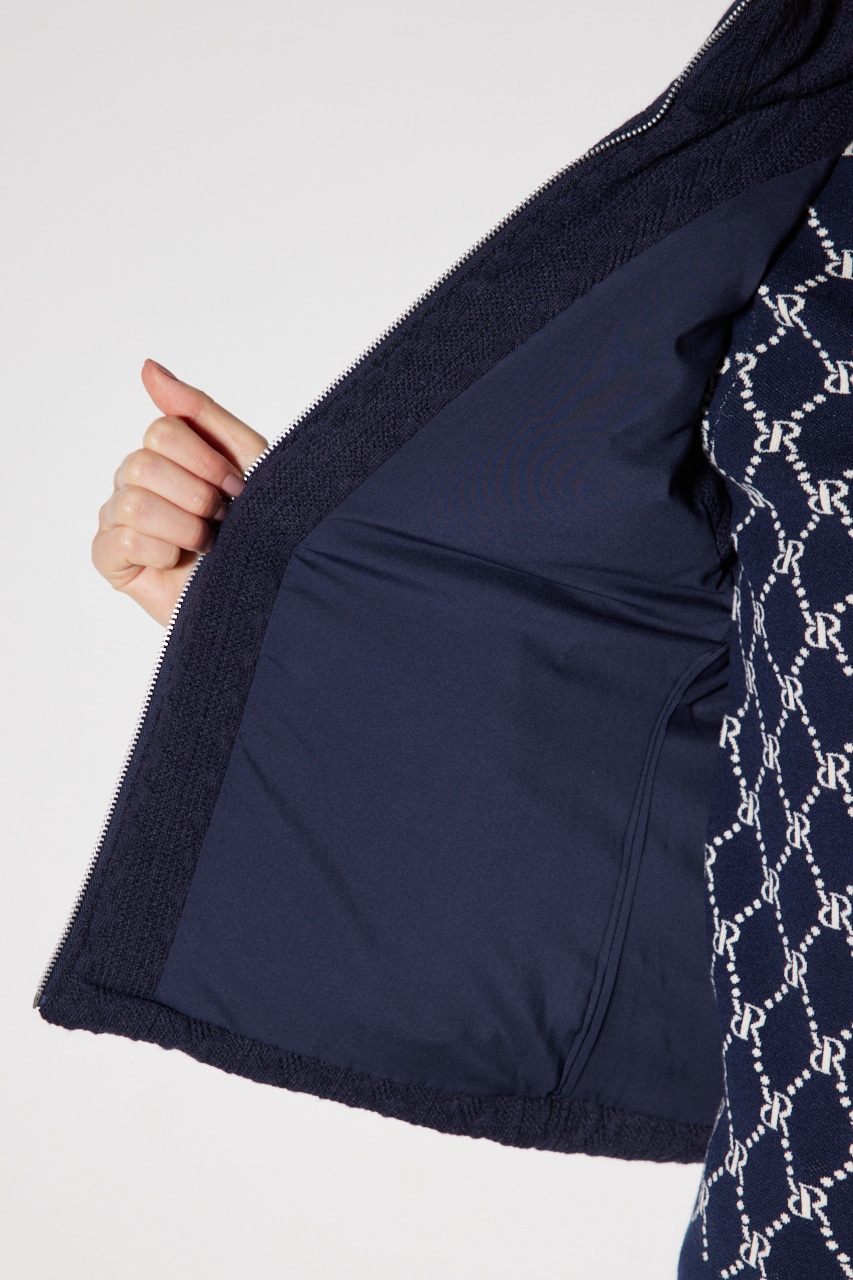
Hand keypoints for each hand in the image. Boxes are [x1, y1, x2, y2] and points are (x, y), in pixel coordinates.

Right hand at [93, 359, 267, 625]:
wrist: (270, 588)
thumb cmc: (260, 526)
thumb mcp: (244, 457)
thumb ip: (198, 411)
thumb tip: (147, 367)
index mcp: (165, 455)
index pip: (162, 430)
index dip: (207, 462)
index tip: (237, 487)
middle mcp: (134, 481)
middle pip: (142, 463)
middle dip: (197, 497)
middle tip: (220, 521)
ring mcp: (117, 519)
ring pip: (133, 502)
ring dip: (185, 529)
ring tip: (206, 545)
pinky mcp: (110, 560)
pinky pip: (122, 540)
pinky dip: (162, 552)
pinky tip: (179, 564)